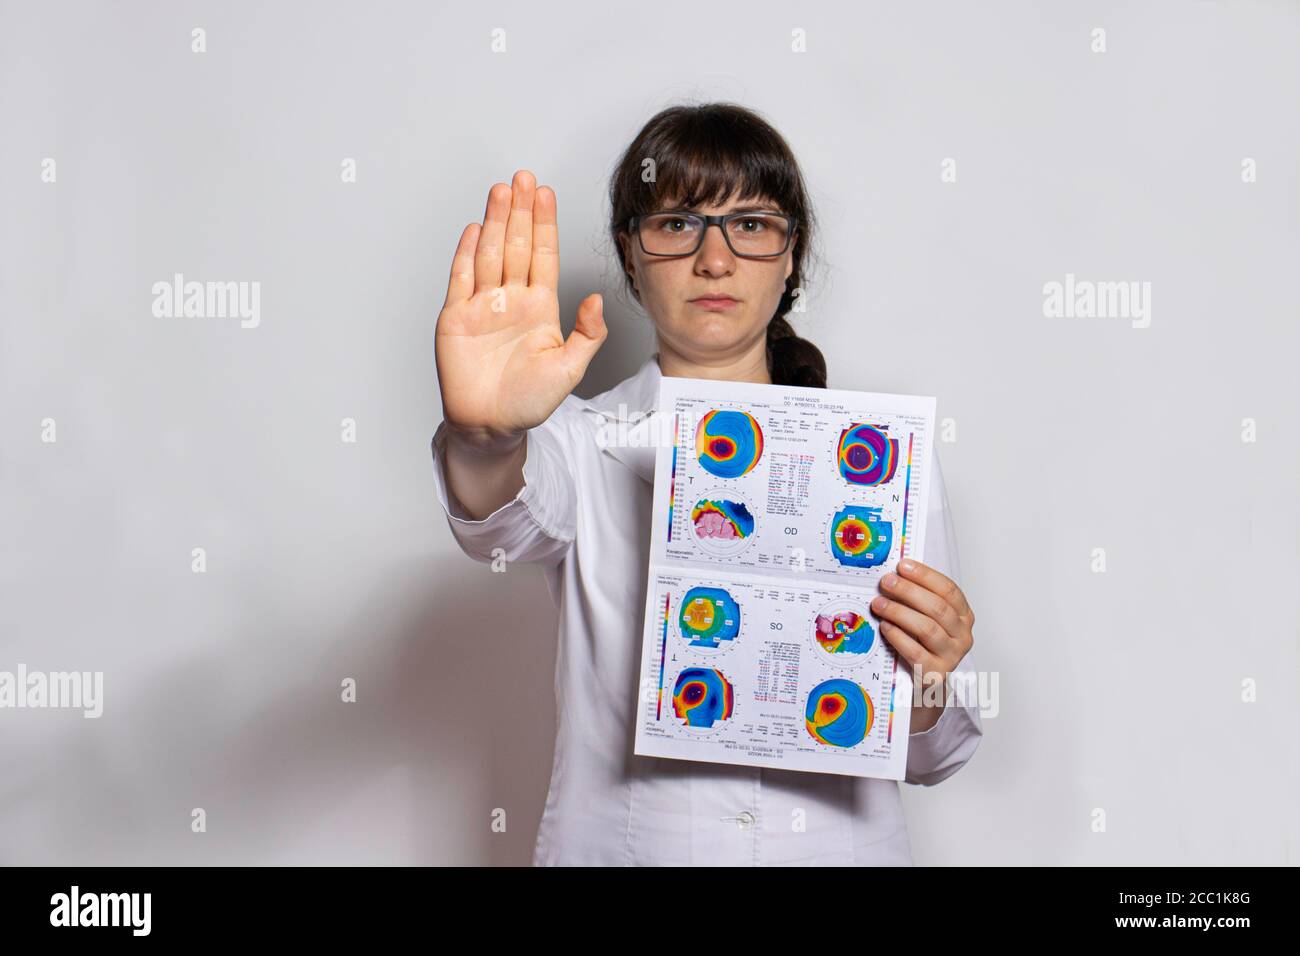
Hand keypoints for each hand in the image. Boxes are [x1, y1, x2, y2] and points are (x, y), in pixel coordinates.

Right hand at [435, 169, 607, 448]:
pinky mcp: (456, 317)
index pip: (543, 255)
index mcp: (540, 307)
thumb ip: (587, 334)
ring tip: (501, 191)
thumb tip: (597, 300)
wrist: (490, 425)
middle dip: (520, 211)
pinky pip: (461, 278)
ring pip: (490, 254)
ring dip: (495, 222)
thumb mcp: (570, 369)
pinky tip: (474, 229)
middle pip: (516, 245)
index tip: (545, 194)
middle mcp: (511, 300)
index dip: (544, 224)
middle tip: (523, 178)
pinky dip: (466, 253)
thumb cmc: (529, 402)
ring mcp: (482, 306)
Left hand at [871, 558, 975, 733]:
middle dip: (909, 591)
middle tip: (886, 582)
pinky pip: (916, 652)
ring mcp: (952, 656)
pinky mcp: (936, 674)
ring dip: (900, 612)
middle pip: (937, 607)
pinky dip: (898, 637)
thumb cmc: (924, 645)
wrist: (928, 684)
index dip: (925, 576)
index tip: (903, 565)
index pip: (949, 590)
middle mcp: (963, 635)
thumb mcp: (926, 618)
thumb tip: (894, 575)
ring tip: (879, 604)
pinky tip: (885, 627)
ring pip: (928, 629)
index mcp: (964, 616)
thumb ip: (918, 599)